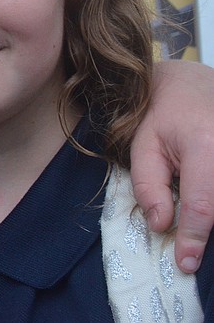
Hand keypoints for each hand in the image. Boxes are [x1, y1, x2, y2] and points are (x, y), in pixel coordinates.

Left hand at [131, 59, 213, 272]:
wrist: (190, 84)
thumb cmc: (162, 114)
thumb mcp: (142, 145)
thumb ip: (148, 185)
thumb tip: (161, 225)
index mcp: (205, 145)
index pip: (203, 205)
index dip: (194, 238)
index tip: (186, 263)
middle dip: (208, 234)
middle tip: (190, 256)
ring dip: (212, 218)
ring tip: (195, 236)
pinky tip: (204, 216)